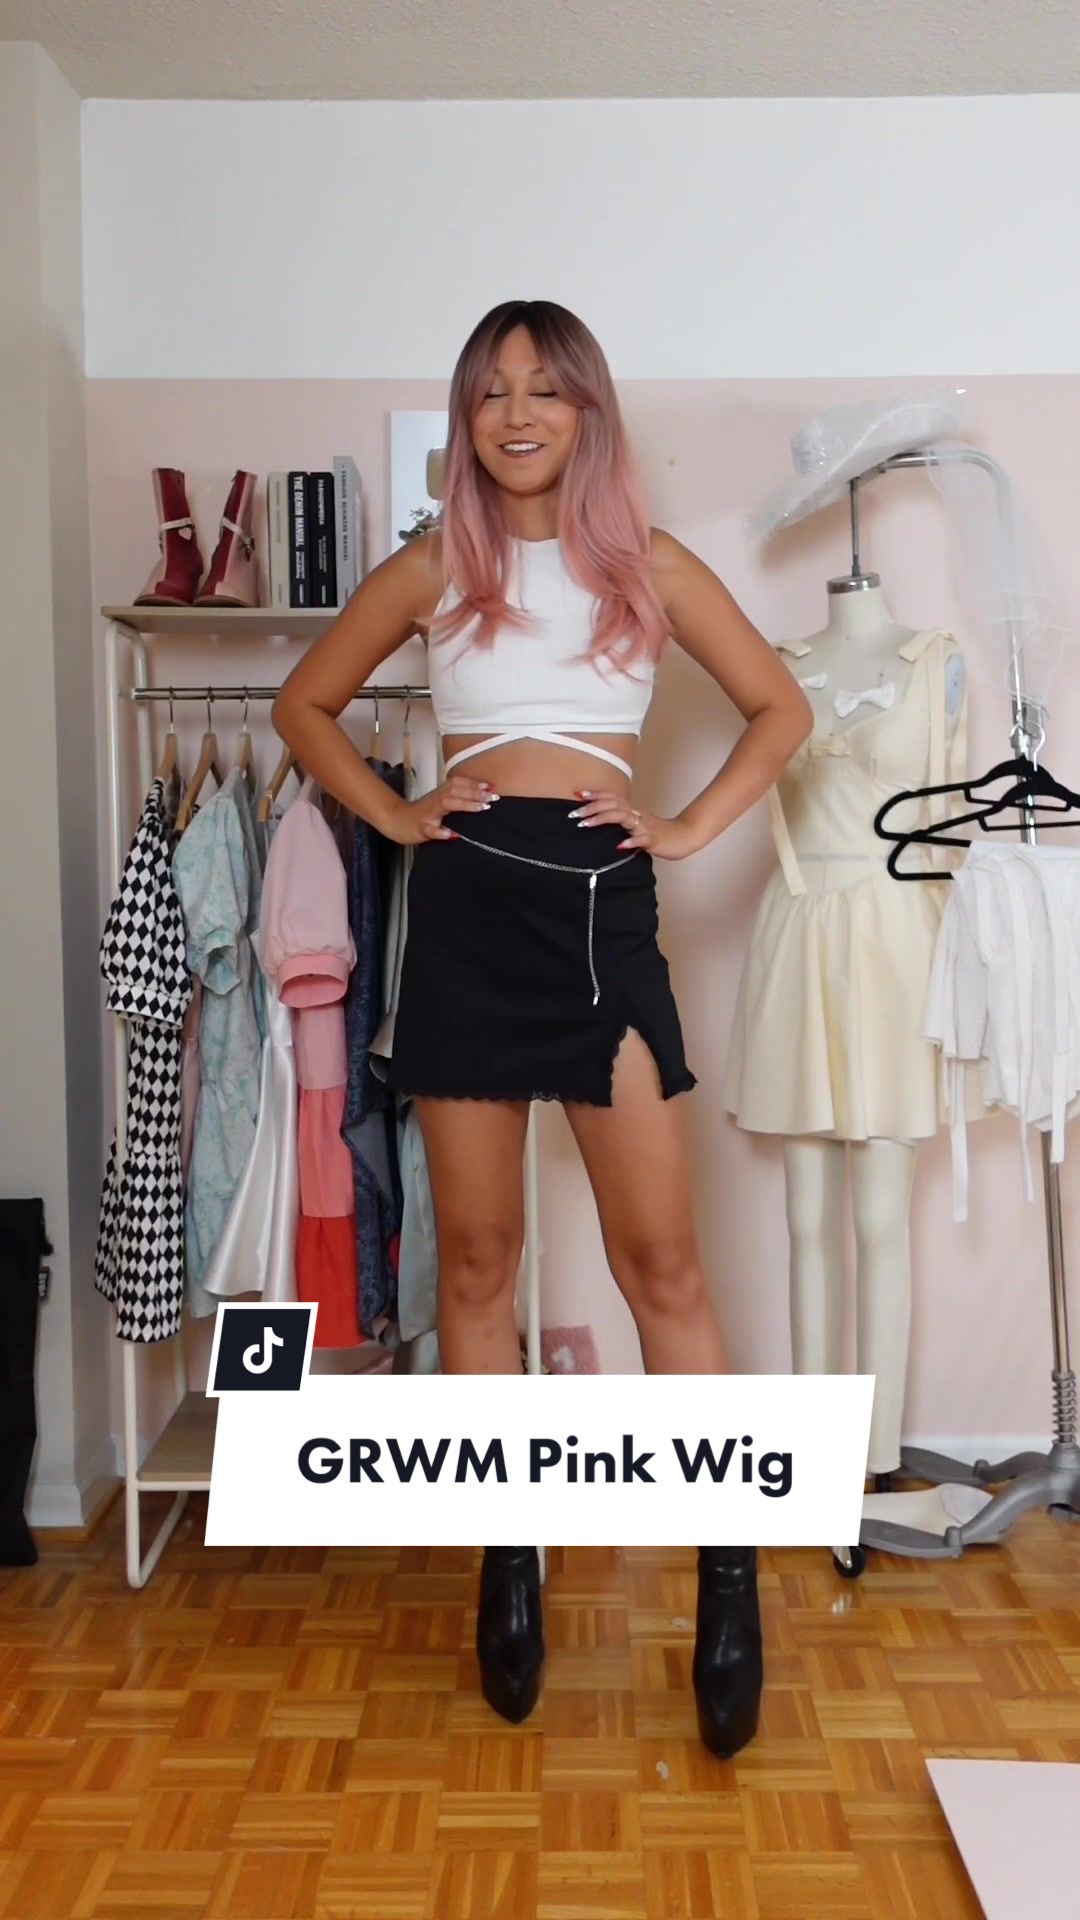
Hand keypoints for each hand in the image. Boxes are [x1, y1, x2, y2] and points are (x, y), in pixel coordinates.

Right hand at [384, 773, 498, 845]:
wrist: (397, 820)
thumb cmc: (423, 812)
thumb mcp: (440, 800)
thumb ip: (459, 797)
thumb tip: (484, 795)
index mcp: (441, 793)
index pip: (458, 783)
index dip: (474, 783)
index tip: (491, 787)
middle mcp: (436, 800)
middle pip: (455, 791)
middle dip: (474, 793)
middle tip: (492, 798)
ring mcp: (428, 813)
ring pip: (446, 804)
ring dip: (464, 805)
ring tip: (480, 808)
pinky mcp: (421, 828)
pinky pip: (430, 829)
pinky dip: (440, 832)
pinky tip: (451, 834)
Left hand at [568, 790, 700, 859]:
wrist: (685, 836)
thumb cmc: (660, 832)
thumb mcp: (637, 824)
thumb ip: (621, 822)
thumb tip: (600, 821)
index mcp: (632, 810)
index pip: (612, 798)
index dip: (595, 794)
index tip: (577, 794)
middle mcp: (637, 814)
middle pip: (612, 804)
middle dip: (591, 807)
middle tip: (574, 814)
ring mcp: (645, 826)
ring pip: (623, 817)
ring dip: (603, 819)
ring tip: (586, 824)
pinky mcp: (654, 839)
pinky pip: (642, 839)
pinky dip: (631, 841)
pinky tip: (620, 846)